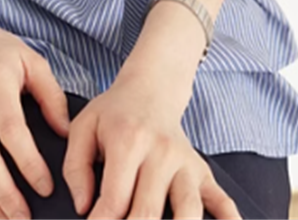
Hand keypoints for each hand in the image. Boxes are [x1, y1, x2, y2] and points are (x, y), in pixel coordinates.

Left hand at [62, 70, 241, 219]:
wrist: (151, 90)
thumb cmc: (114, 114)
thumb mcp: (84, 128)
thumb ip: (75, 167)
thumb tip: (83, 206)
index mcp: (129, 141)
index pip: (114, 198)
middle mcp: (161, 152)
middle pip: (148, 212)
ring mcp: (186, 163)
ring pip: (188, 210)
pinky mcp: (201, 171)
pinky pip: (222, 200)